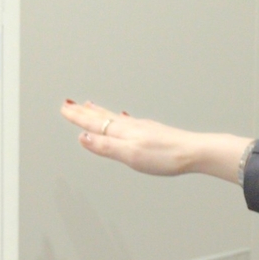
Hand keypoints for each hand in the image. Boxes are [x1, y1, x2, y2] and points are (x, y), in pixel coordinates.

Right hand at [60, 100, 251, 182]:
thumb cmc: (165, 156)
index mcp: (123, 132)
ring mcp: (143, 128)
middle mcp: (131, 126)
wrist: (195, 152)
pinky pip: (130, 121)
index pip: (94, 123)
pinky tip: (125, 118)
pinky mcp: (154, 132)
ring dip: (100, 112)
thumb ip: (105, 147)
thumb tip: (82, 138)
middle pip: (102, 117)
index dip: (77, 117)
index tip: (63, 109)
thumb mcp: (130, 155)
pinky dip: (120, 118)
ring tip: (90, 105)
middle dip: (84, 111)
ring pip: (115, 117)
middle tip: (69, 103)